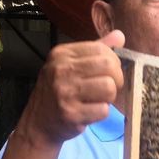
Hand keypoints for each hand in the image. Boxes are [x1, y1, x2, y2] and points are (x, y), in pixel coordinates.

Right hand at [18, 30, 124, 147]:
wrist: (38, 122)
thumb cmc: (58, 92)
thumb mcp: (70, 65)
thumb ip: (95, 50)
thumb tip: (120, 36)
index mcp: (63, 54)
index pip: (101, 50)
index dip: (113, 63)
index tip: (108, 74)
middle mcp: (62, 70)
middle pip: (109, 67)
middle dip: (116, 80)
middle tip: (108, 89)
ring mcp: (65, 92)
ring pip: (109, 88)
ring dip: (109, 98)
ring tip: (98, 100)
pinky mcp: (71, 114)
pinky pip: (103, 110)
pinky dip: (101, 113)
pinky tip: (90, 113)